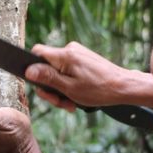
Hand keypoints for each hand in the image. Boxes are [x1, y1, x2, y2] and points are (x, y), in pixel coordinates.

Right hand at [26, 41, 152, 110]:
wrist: (124, 87)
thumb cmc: (99, 89)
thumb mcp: (69, 88)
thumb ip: (48, 78)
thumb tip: (28, 70)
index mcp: (65, 55)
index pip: (36, 53)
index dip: (32, 69)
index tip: (40, 86)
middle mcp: (70, 50)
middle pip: (47, 66)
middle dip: (51, 87)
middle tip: (61, 103)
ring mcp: (78, 54)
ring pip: (58, 71)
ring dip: (61, 89)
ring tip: (72, 103)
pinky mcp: (84, 60)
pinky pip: (68, 71)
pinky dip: (70, 85)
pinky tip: (77, 97)